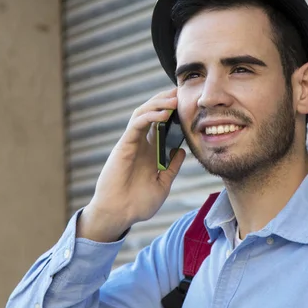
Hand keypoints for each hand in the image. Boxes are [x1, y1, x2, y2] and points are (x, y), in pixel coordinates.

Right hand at [77, 88, 185, 241]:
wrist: (119, 215)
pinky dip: (150, 116)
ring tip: (174, 98)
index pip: (161, 124)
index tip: (188, 103)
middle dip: (166, 100)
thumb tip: (182, 151)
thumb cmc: (138, 203)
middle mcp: (140, 143)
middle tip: (182, 92)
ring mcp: (131, 143)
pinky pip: (136, 125)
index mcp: (150, 151)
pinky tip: (164, 113)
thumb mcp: (163, 184)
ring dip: (158, 103)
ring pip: (143, 113)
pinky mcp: (124, 146)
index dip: (172, 112)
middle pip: (152, 113)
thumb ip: (171, 167)